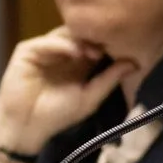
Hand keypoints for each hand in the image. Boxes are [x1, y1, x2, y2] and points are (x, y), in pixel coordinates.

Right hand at [0, 26, 135, 154]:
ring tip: (93, 53)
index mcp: (79, 61)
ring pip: (65, 34)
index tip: (123, 46)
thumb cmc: (59, 115)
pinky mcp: (27, 52)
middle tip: (109, 46)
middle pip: (81, 34)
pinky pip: (46, 41)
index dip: (108, 42)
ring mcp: (45, 50)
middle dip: (95, 38)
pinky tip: (75, 53)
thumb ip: (111, 78)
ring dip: (81, 41)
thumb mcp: (92, 97)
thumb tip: (136, 63)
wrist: (28, 128)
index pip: (95, 42)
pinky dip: (61, 44)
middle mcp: (62, 52)